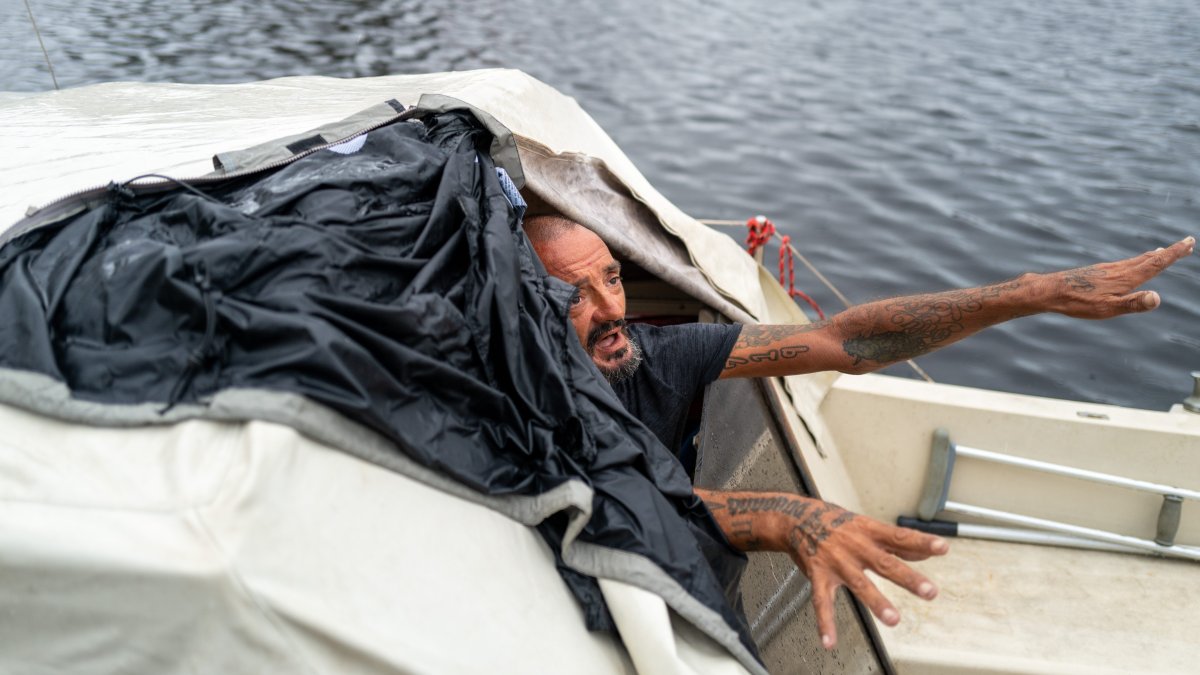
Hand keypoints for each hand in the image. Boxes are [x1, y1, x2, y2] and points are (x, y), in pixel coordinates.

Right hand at [776, 500, 946, 649]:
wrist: (795, 518)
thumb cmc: (835, 522)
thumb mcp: (865, 525)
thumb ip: (894, 542)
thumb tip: (924, 552)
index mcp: (869, 531)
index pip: (900, 537)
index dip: (921, 542)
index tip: (942, 547)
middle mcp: (855, 546)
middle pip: (885, 563)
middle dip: (907, 578)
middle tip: (929, 591)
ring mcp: (837, 562)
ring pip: (859, 584)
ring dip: (877, 602)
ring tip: (893, 619)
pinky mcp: (819, 575)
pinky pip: (822, 602)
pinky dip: (825, 623)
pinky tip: (830, 641)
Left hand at [1046, 236, 1193, 318]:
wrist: (1050, 291)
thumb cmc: (1079, 303)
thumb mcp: (1108, 308)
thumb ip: (1133, 304)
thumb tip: (1157, 298)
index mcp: (1126, 278)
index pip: (1156, 263)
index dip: (1174, 253)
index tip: (1189, 242)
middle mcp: (1119, 269)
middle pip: (1149, 258)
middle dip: (1169, 252)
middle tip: (1187, 244)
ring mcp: (1107, 269)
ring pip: (1135, 260)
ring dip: (1152, 255)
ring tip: (1162, 251)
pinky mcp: (1097, 272)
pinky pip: (1123, 264)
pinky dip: (1135, 261)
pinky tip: (1129, 266)